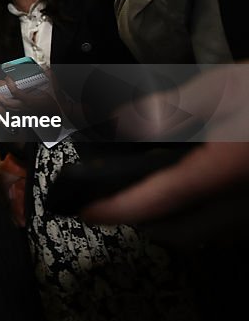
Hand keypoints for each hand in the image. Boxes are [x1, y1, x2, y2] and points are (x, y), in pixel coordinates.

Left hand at [0, 69, 82, 125]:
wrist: (63, 113)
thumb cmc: (57, 102)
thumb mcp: (54, 87)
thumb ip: (50, 76)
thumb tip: (46, 68)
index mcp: (30, 100)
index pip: (15, 92)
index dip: (9, 83)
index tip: (8, 77)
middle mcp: (26, 107)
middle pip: (7, 103)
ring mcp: (26, 111)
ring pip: (9, 109)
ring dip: (2, 102)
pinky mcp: (28, 113)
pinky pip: (14, 111)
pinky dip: (8, 106)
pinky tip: (8, 101)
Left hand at [79, 64, 248, 244]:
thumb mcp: (224, 88)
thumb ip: (169, 108)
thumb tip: (120, 123)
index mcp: (224, 171)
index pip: (157, 200)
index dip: (117, 209)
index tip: (87, 210)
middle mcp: (243, 203)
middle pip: (180, 230)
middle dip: (144, 218)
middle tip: (119, 194)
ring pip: (205, 232)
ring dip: (172, 218)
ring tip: (150, 185)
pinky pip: (226, 223)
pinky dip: (200, 213)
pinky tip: (192, 182)